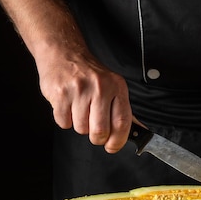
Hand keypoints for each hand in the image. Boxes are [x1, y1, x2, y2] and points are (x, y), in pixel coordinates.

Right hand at [0, 0, 132, 152]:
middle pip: (100, 131)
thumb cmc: (89, 74)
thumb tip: (139, 130)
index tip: (112, 147)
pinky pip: (63, 123)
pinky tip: (67, 104)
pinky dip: (64, 119)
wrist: (63, 52)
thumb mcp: (112, 85)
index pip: (122, 122)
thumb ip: (122, 109)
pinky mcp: (60, 94)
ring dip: (79, 125)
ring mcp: (79, 90)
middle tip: (93, 130)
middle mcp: (100, 87)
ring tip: (78, 108)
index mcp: (116, 87)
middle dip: (96, 137)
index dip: (117, 141)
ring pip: (80, 129)